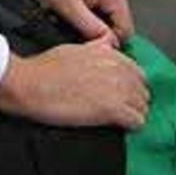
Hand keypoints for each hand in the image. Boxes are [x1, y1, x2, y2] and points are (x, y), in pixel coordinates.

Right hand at [0, 42, 148, 130]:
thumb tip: (108, 46)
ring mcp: (116, 89)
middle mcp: (117, 69)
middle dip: (135, 100)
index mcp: (109, 54)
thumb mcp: (75, 48)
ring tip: (122, 120)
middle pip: (143, 90)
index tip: (124, 94)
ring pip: (143, 106)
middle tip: (123, 110)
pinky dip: (132, 126)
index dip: (131, 85)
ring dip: (135, 113)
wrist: (32, 84)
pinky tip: (122, 128)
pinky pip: (137, 121)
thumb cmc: (46, 67)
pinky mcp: (111, 109)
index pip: (137, 72)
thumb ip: (97, 48)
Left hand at [5, 0, 132, 42]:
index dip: (109, 44)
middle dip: (98, 35)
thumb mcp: (70, 8)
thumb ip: (93, 29)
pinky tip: (70, 18)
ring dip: (91, 29)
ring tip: (70, 24)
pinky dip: (87, 20)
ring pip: (107, 22)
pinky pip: (99, 14)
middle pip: (117, 27)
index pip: (126, 31)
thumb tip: (110, 46)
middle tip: (75, 35)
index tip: (89, 47)